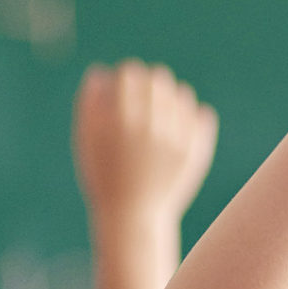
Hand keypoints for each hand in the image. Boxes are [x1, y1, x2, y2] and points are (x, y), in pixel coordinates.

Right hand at [73, 60, 218, 230]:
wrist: (133, 216)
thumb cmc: (104, 176)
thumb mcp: (86, 141)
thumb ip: (91, 103)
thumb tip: (102, 72)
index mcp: (121, 121)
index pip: (131, 74)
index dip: (126, 75)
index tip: (125, 84)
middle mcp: (151, 127)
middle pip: (158, 79)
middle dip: (149, 83)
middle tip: (144, 94)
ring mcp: (177, 140)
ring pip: (182, 94)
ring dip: (170, 97)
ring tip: (160, 110)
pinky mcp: (196, 151)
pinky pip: (201, 114)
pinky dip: (190, 114)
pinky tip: (178, 123)